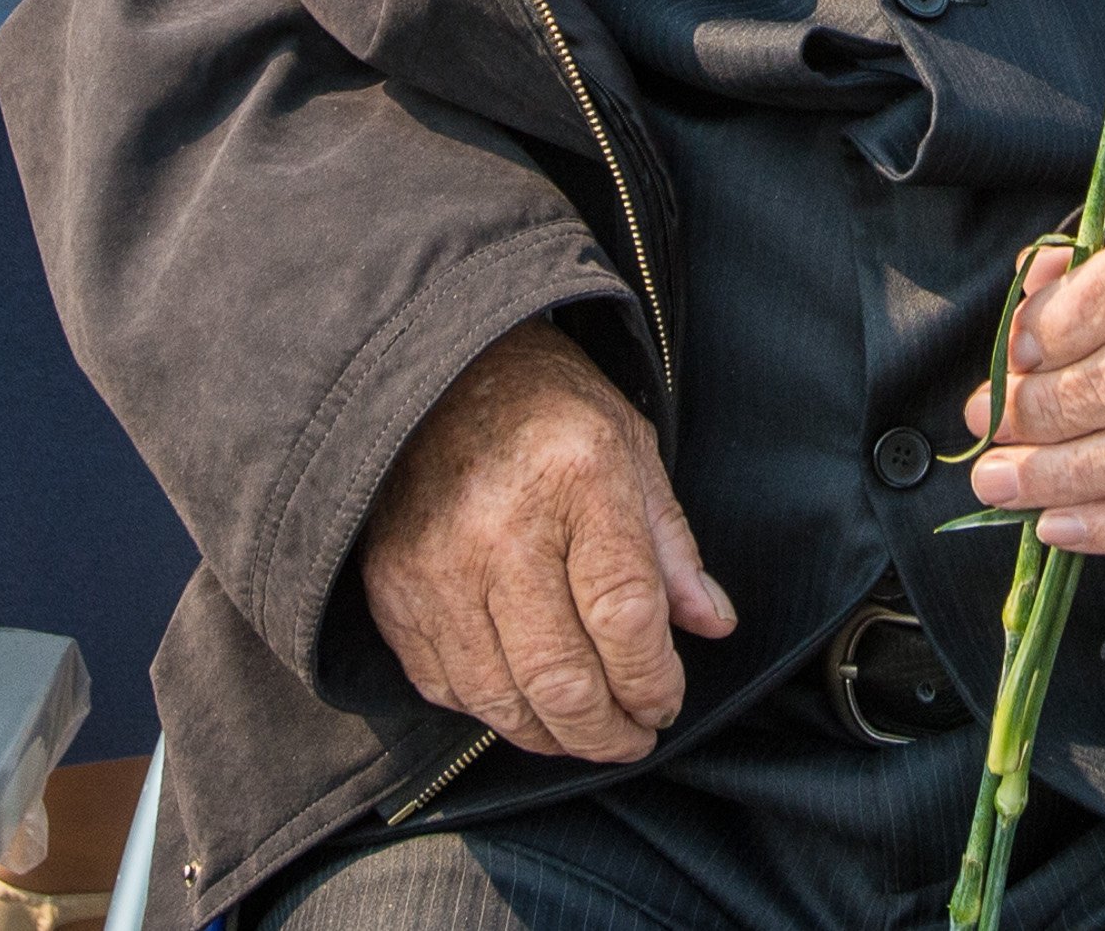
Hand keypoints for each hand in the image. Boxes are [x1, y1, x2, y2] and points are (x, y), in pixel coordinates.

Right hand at [359, 321, 733, 764]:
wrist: (436, 366)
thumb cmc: (548, 406)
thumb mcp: (631, 448)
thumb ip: (670, 545)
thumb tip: (712, 624)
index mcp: (577, 477)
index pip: (625, 618)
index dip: (654, 681)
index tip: (667, 701)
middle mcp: (499, 526)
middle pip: (562, 679)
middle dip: (608, 732)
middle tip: (632, 737)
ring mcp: (435, 563)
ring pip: (500, 699)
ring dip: (552, 736)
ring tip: (584, 731)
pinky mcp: (392, 588)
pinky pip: (443, 685)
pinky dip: (490, 709)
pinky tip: (521, 698)